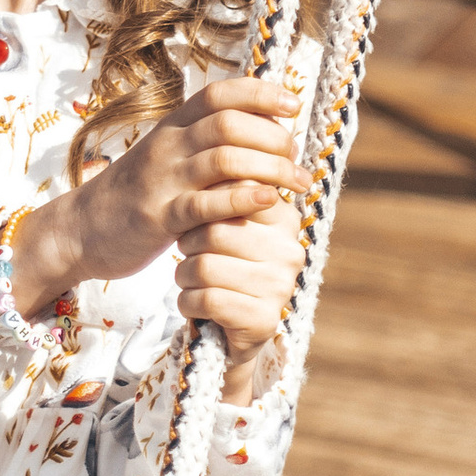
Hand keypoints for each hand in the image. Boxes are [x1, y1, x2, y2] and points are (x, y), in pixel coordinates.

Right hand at [11, 77, 303, 391]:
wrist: (79, 230)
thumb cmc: (136, 194)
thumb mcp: (167, 156)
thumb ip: (205, 141)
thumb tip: (263, 128)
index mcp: (171, 127)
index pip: (220, 93)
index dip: (261, 93)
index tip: (293, 106)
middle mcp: (167, 146)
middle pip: (229, 123)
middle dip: (274, 137)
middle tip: (296, 158)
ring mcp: (162, 181)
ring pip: (224, 159)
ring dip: (271, 168)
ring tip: (297, 183)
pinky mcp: (160, 218)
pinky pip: (206, 204)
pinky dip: (243, 199)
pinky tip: (269, 201)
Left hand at [178, 190, 304, 400]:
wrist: (230, 330)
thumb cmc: (222, 264)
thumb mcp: (226, 223)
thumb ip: (227, 191)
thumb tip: (215, 145)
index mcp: (284, 218)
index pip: (235, 193)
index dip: (203, 205)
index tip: (198, 218)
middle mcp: (290, 250)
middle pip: (214, 231)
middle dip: (189, 244)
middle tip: (191, 253)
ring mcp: (280, 287)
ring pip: (204, 267)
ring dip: (185, 276)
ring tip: (192, 279)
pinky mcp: (263, 319)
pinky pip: (205, 299)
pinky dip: (187, 302)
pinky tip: (195, 303)